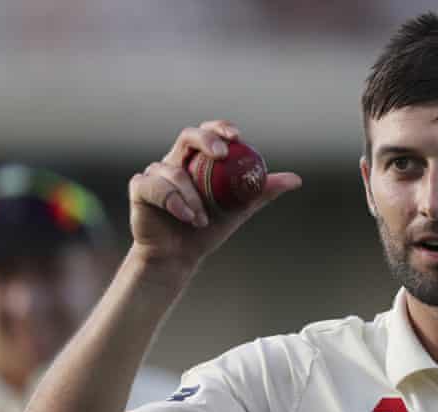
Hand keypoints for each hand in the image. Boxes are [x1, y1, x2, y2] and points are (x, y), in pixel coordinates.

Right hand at [128, 120, 301, 272]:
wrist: (178, 257)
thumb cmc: (207, 229)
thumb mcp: (240, 208)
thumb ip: (261, 191)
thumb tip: (296, 180)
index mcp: (198, 160)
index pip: (209, 133)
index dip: (220, 129)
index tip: (237, 136)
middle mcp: (176, 161)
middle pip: (188, 136)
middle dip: (206, 140)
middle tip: (222, 154)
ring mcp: (155, 174)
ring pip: (174, 172)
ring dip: (193, 195)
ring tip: (202, 220)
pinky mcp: (140, 188)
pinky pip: (157, 188)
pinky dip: (174, 202)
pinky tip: (187, 217)